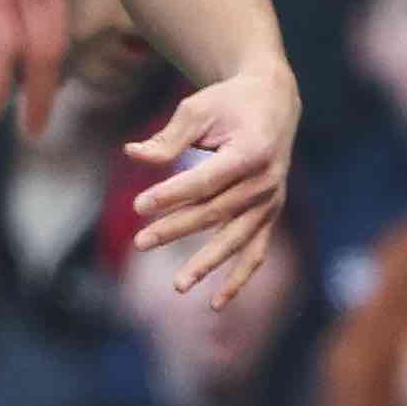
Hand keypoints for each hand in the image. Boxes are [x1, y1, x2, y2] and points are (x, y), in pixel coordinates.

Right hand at [0, 0, 68, 138]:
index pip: (58, 25)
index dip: (53, 62)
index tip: (46, 88)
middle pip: (56, 46)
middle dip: (50, 89)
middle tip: (41, 123)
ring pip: (38, 53)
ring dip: (33, 96)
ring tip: (27, 128)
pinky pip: (2, 48)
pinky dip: (0, 82)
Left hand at [124, 63, 298, 303]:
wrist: (273, 103)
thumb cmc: (229, 103)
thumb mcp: (198, 109)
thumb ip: (168, 138)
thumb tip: (133, 155)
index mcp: (252, 152)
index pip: (207, 181)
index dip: (173, 195)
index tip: (138, 206)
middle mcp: (266, 182)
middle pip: (217, 213)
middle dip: (177, 229)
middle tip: (140, 241)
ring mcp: (270, 202)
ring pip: (236, 239)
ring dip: (207, 263)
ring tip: (178, 286)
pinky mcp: (268, 214)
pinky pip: (255, 252)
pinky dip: (238, 278)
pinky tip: (215, 303)